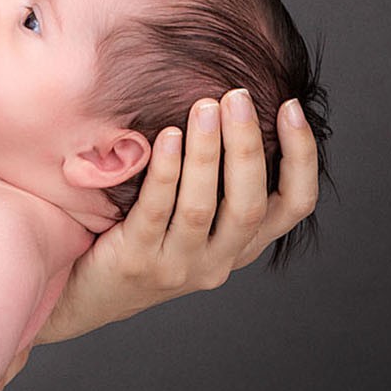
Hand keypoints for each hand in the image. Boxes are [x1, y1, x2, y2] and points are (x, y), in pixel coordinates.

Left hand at [37, 89, 319, 342]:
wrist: (89, 294)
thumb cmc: (145, 237)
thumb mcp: (194, 218)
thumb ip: (218, 181)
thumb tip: (229, 106)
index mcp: (243, 245)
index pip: (294, 205)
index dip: (302, 157)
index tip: (291, 108)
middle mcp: (219, 261)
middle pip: (249, 204)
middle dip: (247, 146)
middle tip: (237, 96)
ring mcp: (179, 265)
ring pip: (202, 207)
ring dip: (207, 153)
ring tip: (205, 107)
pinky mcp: (137, 261)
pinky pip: (155, 212)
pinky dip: (165, 172)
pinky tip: (167, 137)